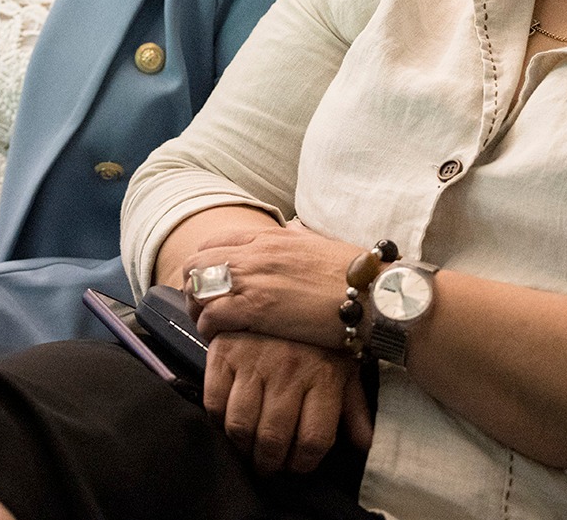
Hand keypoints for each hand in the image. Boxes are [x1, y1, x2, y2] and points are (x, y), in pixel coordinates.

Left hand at [184, 221, 364, 349]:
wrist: (372, 295)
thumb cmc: (354, 274)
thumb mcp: (320, 243)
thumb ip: (300, 236)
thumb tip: (294, 228)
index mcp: (270, 237)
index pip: (215, 242)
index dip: (206, 264)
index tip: (211, 283)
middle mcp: (255, 253)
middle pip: (197, 263)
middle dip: (194, 285)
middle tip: (203, 306)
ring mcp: (253, 280)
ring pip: (198, 288)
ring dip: (197, 307)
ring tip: (206, 324)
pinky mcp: (256, 309)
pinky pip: (212, 315)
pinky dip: (207, 327)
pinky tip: (216, 337)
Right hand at [204, 332, 371, 474]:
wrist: (280, 286)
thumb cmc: (316, 337)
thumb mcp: (343, 366)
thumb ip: (353, 407)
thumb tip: (364, 444)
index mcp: (323, 376)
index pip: (314, 440)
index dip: (304, 463)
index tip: (297, 465)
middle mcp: (289, 370)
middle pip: (274, 438)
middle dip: (270, 463)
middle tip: (268, 466)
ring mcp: (254, 360)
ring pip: (241, 425)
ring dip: (243, 447)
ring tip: (247, 449)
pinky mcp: (224, 351)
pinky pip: (214, 401)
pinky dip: (218, 420)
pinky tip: (229, 420)